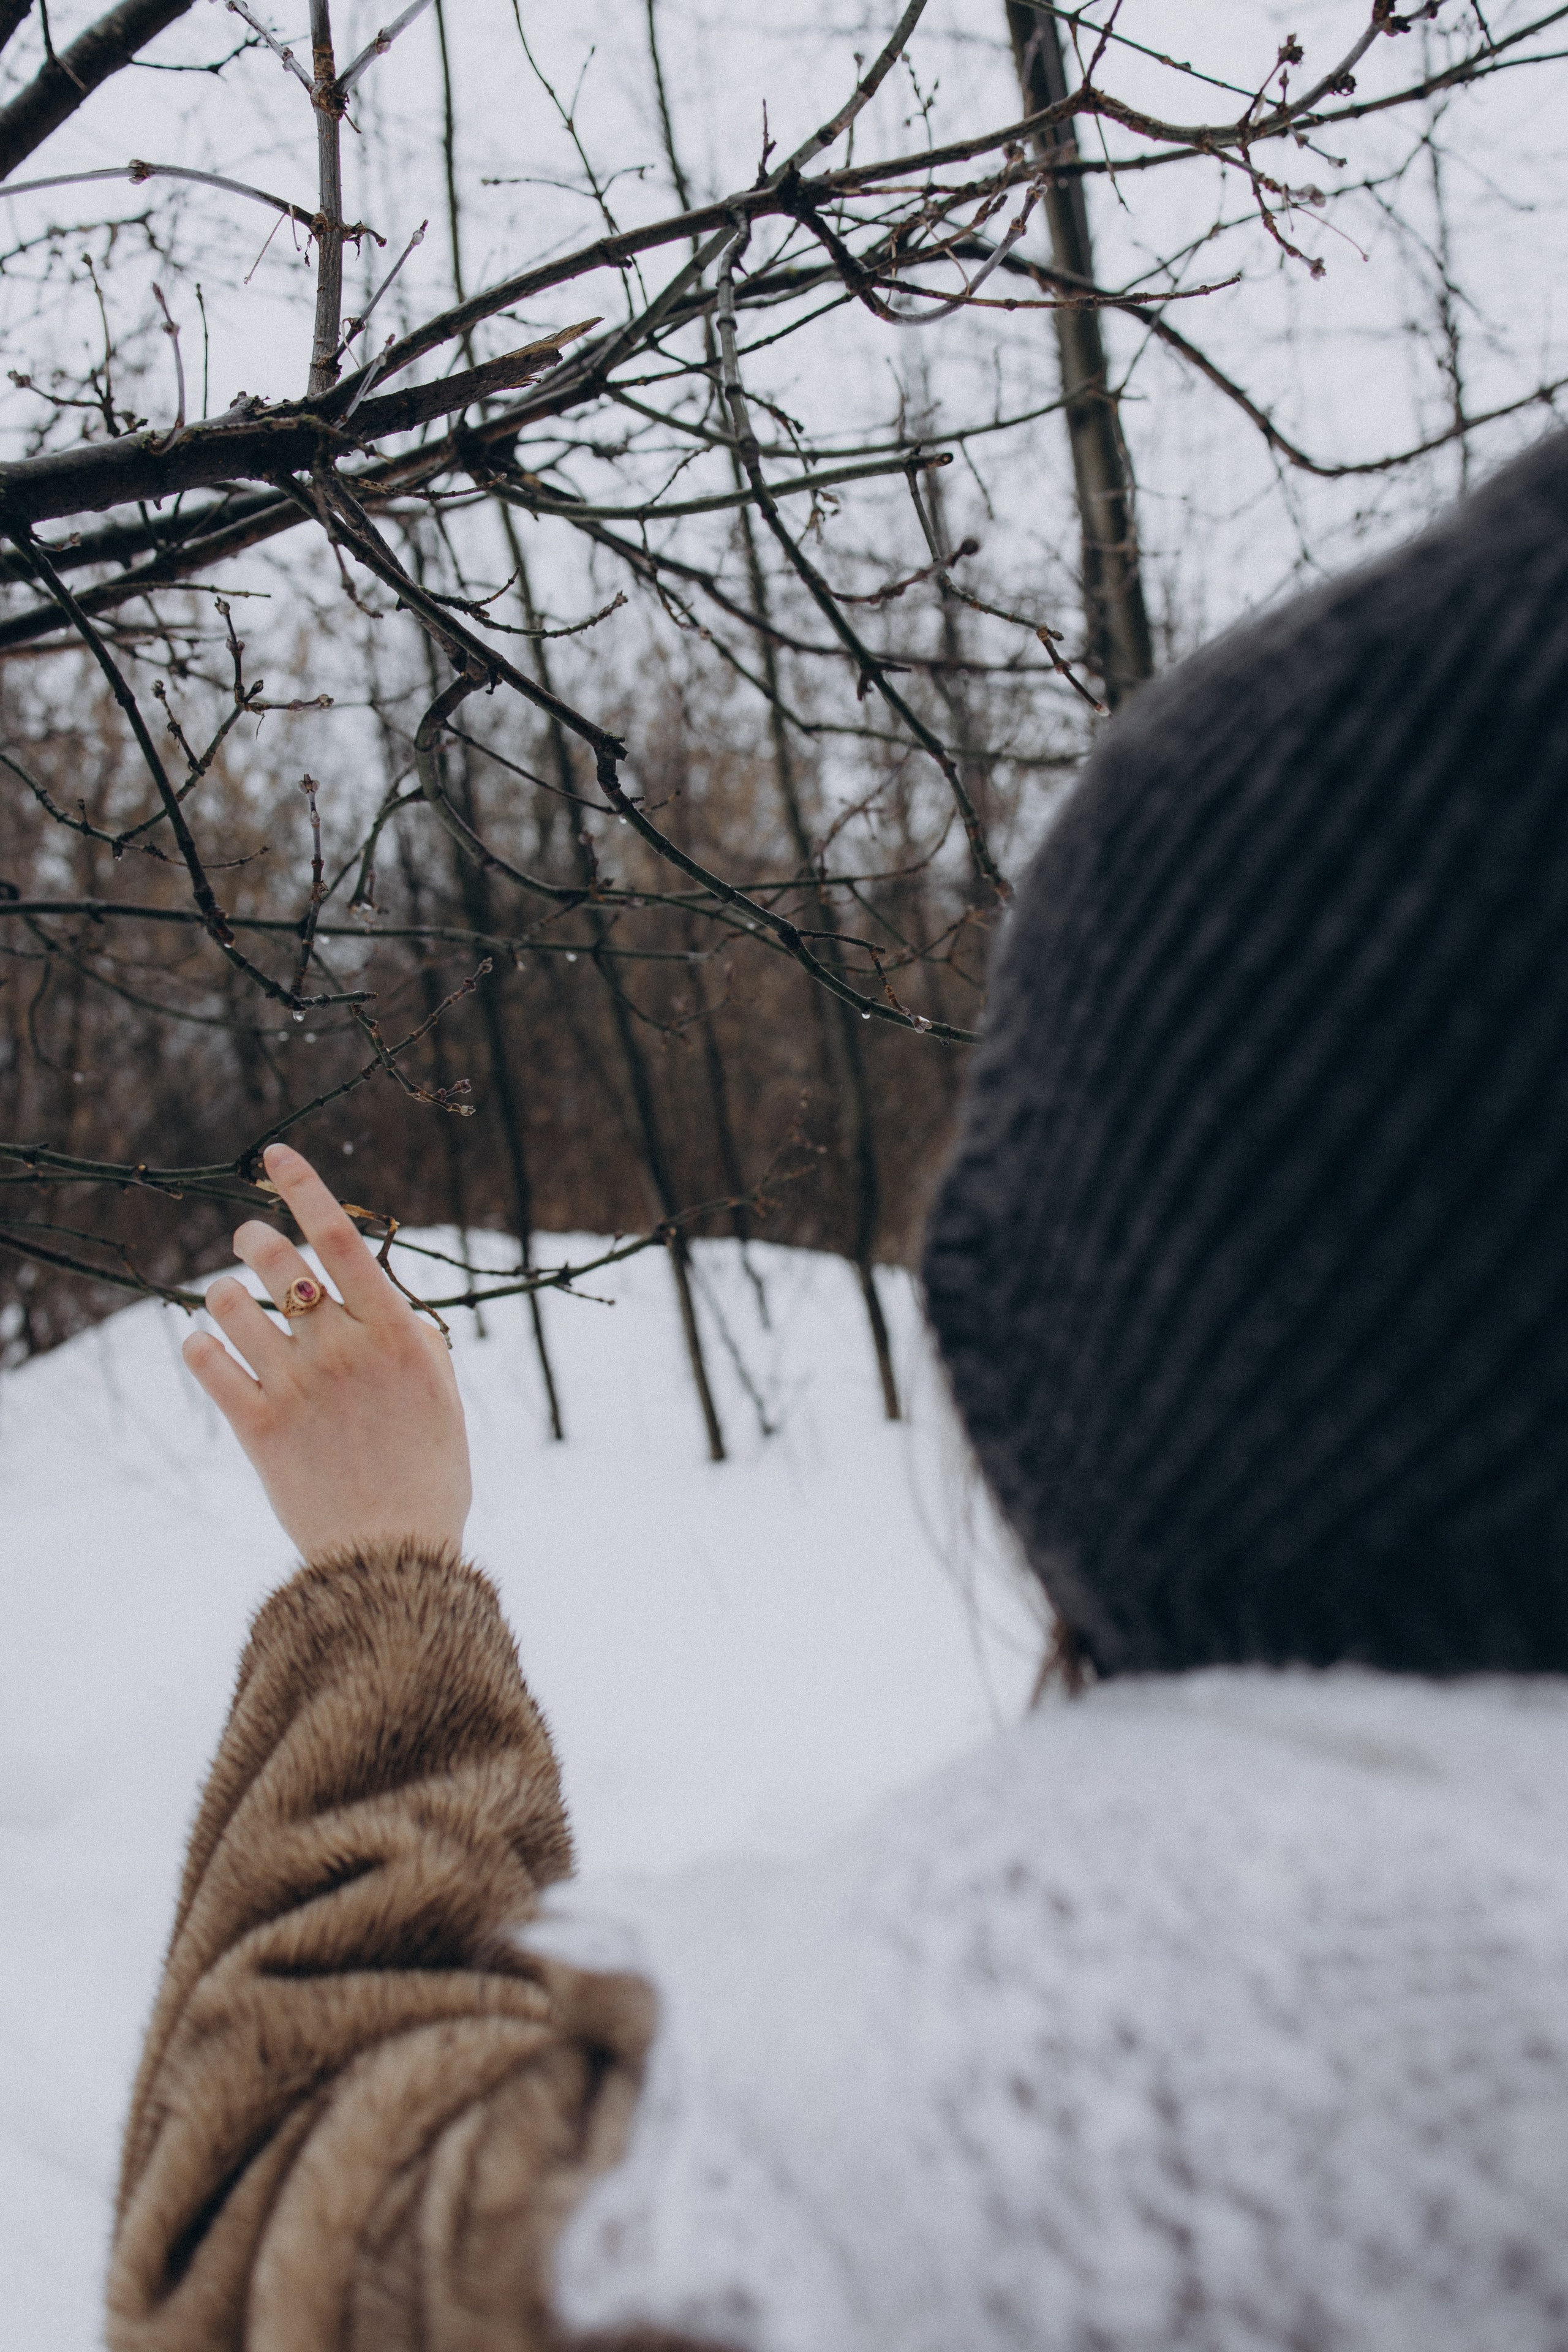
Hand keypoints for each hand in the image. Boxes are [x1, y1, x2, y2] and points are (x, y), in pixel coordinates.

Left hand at [183, 1141, 471, 1561]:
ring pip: (232, 1306)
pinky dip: (198, 1345)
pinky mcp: (258, 1429)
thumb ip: (416, 1340)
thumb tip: (390, 1299)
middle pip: (278, 1261)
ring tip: (227, 1301)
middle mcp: (342, 1350)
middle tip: (248, 1239)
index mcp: (395, 1335)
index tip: (275, 1154)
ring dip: (222, 1292)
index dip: (304, 1186)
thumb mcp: (442, 1397)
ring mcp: (297, 1388)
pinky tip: (204, 1346)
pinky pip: (207, 1363)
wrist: (393, 1559)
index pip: (340, 1239)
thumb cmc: (430, 1477)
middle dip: (253, 1237)